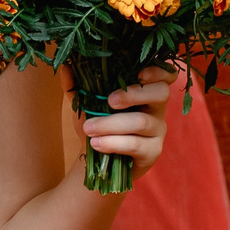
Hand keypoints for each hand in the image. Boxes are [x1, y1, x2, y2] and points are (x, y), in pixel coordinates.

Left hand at [79, 64, 177, 186]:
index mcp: (145, 91)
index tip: (140, 73)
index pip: (165, 75)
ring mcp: (158, 131)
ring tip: (89, 129)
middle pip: (161, 93)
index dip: (158, 71)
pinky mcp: (153, 152)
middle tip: (109, 101)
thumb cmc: (97, 126)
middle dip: (134, 94)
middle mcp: (157, 108)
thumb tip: (65, 68)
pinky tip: (96, 144)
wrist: (97, 161)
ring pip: (141, 122)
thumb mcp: (85, 105)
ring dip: (111, 124)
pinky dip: (113, 143)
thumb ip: (76, 87)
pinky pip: (136, 145)